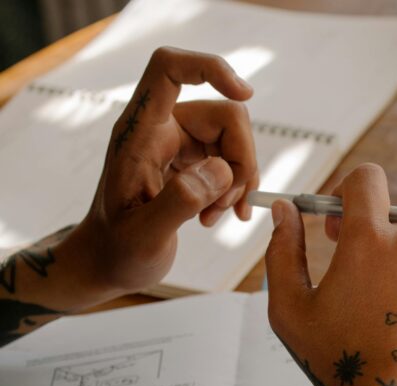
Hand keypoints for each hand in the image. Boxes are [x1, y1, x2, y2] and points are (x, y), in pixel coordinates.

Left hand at [67, 47, 258, 298]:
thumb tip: (221, 169)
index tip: (244, 93)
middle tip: (232, 204)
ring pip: (234, 141)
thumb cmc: (117, 250)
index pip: (169, 69)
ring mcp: (178, 145)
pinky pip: (231, 162)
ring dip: (240, 180)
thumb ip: (180, 200)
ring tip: (218, 216)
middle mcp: (161, 130)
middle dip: (242, 160)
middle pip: (224, 116)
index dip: (209, 68)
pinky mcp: (192, 163)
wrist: (108, 263)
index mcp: (140, 133)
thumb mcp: (144, 236)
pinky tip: (220, 216)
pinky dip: (236, 190)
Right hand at [265, 163, 396, 385]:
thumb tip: (286, 210)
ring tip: (384, 319)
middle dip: (371, 243)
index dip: (348, 193)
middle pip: (390, 223)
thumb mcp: (291, 309)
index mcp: (370, 240)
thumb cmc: (336, 363)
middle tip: (356, 286)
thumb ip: (283, 250)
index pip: (367, 179)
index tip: (340, 225)